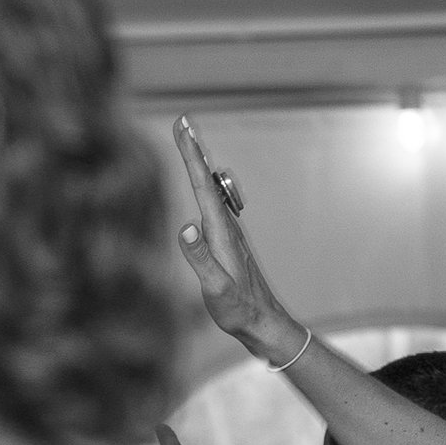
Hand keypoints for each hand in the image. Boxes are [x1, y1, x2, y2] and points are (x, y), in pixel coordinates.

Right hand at [171, 117, 301, 355]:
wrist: (262, 322)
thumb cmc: (238, 309)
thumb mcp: (216, 288)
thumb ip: (200, 258)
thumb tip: (186, 226)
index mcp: (220, 232)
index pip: (201, 185)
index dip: (191, 155)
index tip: (183, 128)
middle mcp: (226, 226)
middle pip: (206, 180)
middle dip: (193, 150)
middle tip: (183, 122)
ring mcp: (227, 233)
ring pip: (210, 189)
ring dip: (198, 165)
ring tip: (187, 143)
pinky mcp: (226, 242)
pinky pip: (211, 204)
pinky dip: (202, 185)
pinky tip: (201, 185)